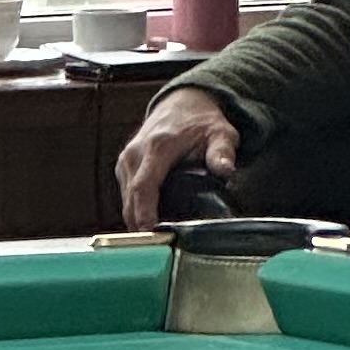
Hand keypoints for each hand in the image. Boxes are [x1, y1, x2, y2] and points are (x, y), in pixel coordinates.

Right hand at [117, 84, 239, 226]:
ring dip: (136, 219)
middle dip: (140, 225)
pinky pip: (125, 194)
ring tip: (157, 239)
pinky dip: (134, 210)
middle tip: (159, 247)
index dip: (144, 212)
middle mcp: (135, 153)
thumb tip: (225, 169)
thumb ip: (222, 152)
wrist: (182, 102)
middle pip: (130, 198)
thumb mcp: (221, 133)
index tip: (150, 232)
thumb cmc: (201, 120)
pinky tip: (150, 223)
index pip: (144, 186)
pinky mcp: (124, 165)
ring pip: (125, 199)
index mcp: (157, 146)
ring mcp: (126, 160)